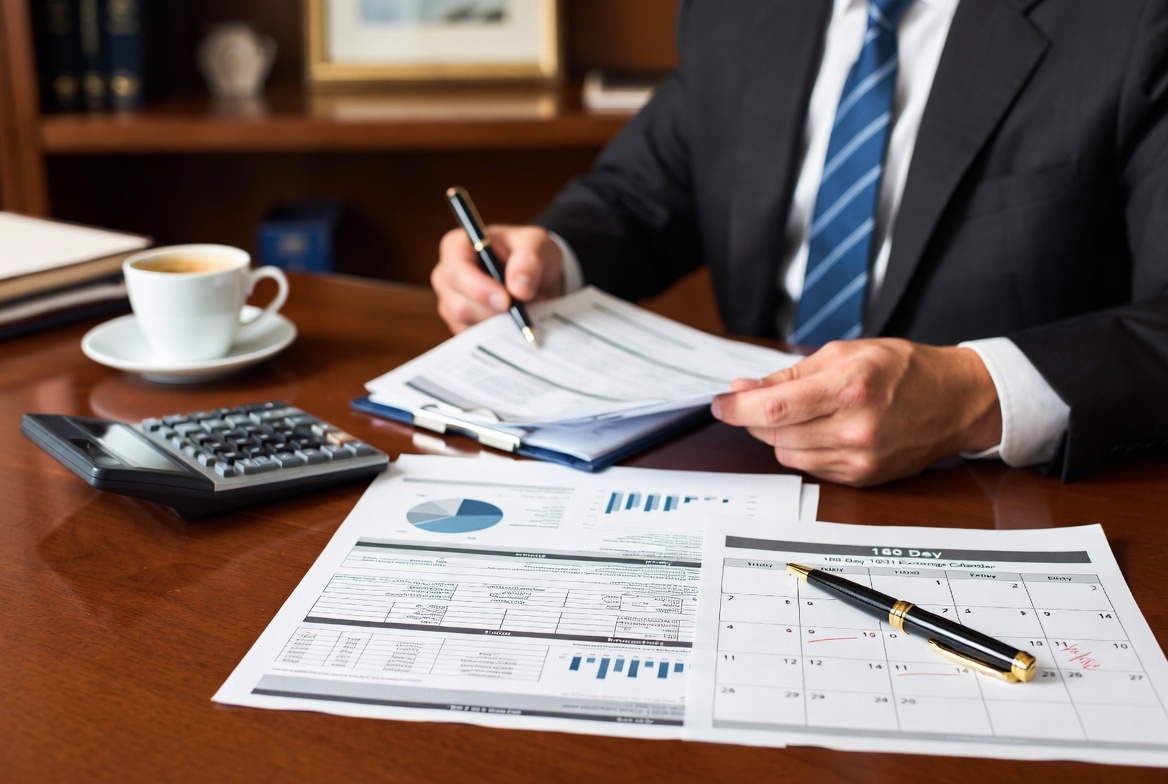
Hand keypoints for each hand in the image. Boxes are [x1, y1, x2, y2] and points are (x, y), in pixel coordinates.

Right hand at [432, 224, 563, 333]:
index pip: (456, 271)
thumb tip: (519, 289)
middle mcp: (446, 276)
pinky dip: (496, 335)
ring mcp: (450, 303)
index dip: (479, 289)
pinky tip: (511, 323)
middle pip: (458, 305)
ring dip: (497, 324)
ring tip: (519, 311)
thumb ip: (529, 260)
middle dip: (492, 313)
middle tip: (520, 311)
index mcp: (457, 247)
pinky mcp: (460, 325)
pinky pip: (473, 339)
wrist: (534, 274)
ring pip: (466, 326)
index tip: (506, 301)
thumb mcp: (536, 245)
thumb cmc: (528, 252)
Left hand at [710, 339, 1002, 485]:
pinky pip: (811, 468)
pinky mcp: (863, 478)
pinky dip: (803, 449)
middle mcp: (855, 428)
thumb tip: (745, 389)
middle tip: (753, 400)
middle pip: (776, 433)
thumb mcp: (845, 352)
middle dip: (754, 417)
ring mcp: (860, 458)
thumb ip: (790, 373)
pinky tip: (821, 430)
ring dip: (779, 434)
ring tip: (800, 412)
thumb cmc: (903, 369)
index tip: (719, 404)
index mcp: (850, 388)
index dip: (737, 408)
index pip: (775, 408)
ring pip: (788, 453)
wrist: (956, 400)